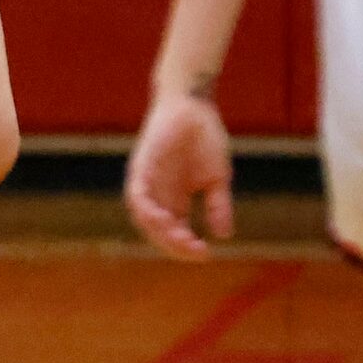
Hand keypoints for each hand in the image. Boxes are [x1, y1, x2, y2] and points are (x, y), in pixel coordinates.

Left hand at [123, 89, 235, 260]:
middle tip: (195, 252)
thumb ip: (218, 206)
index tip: (206, 255)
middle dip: (174, 245)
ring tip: (181, 240)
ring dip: (160, 232)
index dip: (186, 247)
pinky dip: (147, 210)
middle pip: (157, 230)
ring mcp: (147, 181)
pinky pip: (137, 194)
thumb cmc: (204, 139)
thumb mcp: (217, 179)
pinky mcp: (141, 166)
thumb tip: (224, 235)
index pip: (174, 232)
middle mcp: (157, 194)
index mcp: (173, 199)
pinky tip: (162, 219)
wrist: (194, 107)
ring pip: (144, 217)